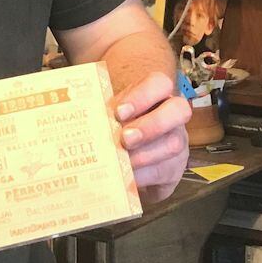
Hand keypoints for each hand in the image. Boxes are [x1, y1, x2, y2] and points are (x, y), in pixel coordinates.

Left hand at [115, 71, 190, 203]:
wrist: (132, 161)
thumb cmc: (119, 131)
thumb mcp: (113, 118)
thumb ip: (105, 116)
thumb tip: (82, 124)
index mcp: (156, 95)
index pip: (159, 83)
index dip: (142, 96)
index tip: (119, 112)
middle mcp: (173, 115)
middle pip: (178, 111)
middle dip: (151, 125)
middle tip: (125, 139)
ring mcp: (178, 141)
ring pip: (173, 144)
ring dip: (144, 155)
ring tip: (121, 162)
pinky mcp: (174, 169)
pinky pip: (164, 172)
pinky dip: (142, 176)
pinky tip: (126, 178)